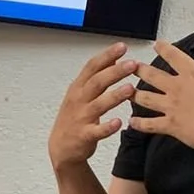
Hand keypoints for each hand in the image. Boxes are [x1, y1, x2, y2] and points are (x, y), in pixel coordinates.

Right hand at [49, 44, 137, 168]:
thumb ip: (96, 76)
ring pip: (98, 105)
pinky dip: (107, 127)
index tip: (122, 47)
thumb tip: (114, 57)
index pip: (92, 67)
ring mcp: (80, 118)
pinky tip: (118, 122)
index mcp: (78, 87)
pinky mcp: (84, 136)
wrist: (61, 147)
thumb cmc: (75, 117)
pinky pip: (96, 131)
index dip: (107, 56)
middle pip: (96, 83)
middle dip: (114, 72)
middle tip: (132, 64)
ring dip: (114, 96)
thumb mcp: (81, 93)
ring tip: (130, 89)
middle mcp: (78, 100)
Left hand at [129, 40, 193, 158]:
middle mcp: (178, 87)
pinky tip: (131, 123)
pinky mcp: (170, 125)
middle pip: (153, 75)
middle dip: (141, 70)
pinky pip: (150, 124)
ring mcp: (172, 107)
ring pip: (146, 98)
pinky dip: (139, 124)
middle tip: (131, 67)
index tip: (156, 44)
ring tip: (127, 93)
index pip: (175, 56)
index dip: (164, 48)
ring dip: (136, 95)